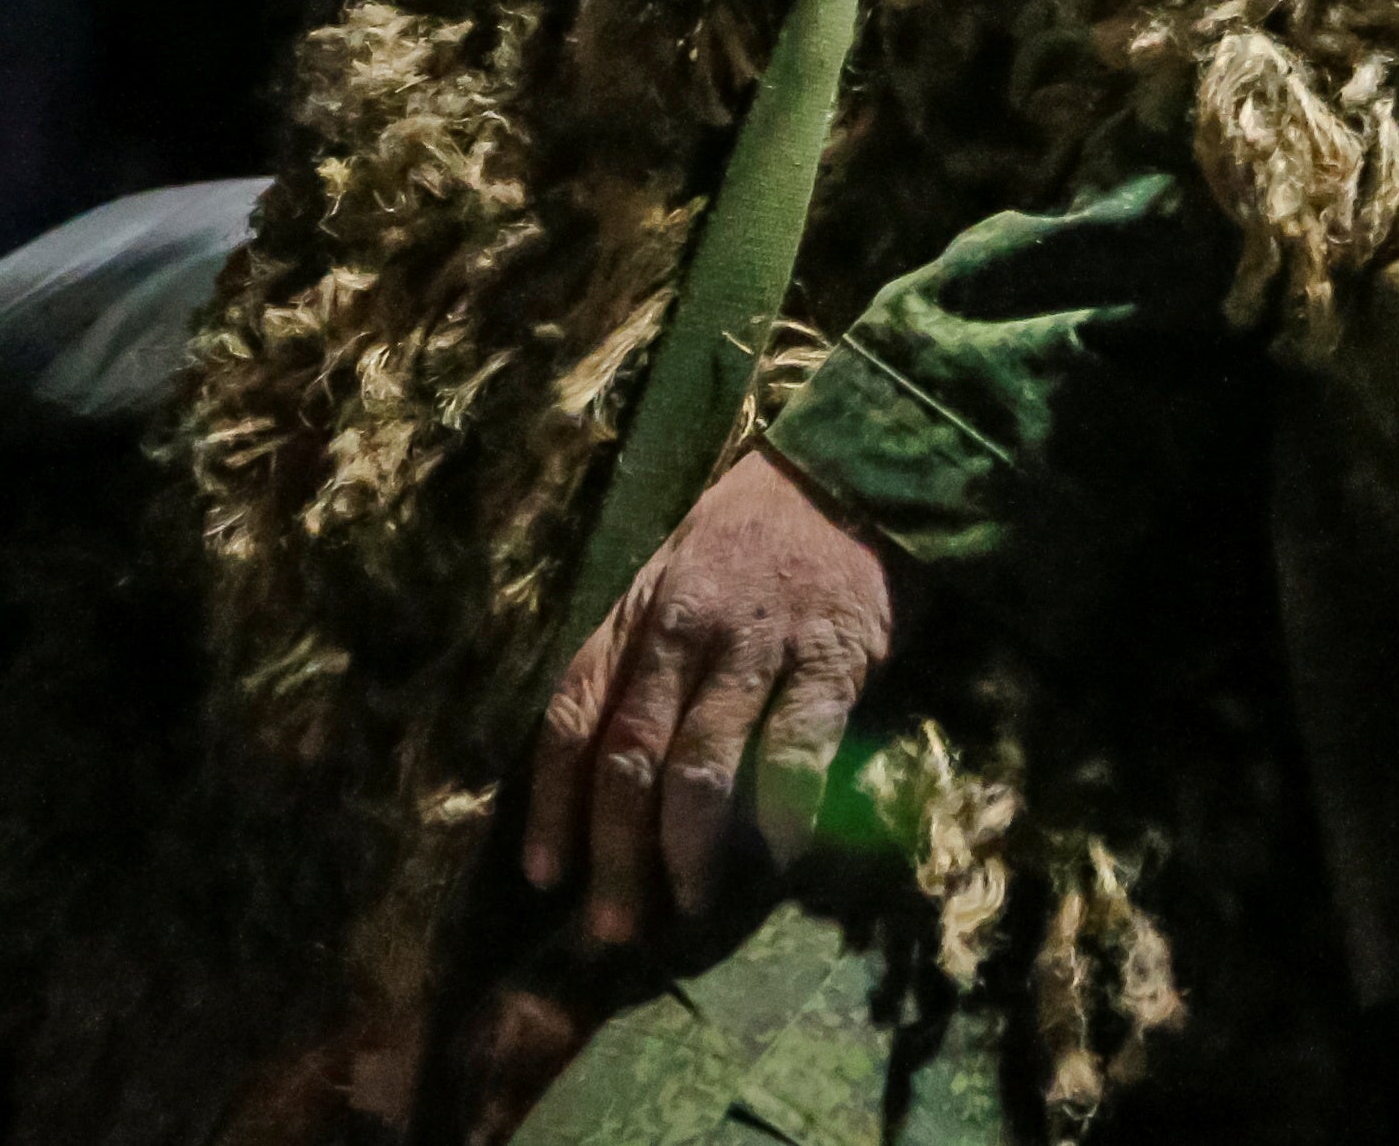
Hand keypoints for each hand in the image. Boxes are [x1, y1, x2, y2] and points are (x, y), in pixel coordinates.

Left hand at [521, 447, 896, 947]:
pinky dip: (781, 818)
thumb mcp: (670, 575)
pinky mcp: (828, 658)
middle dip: (615, 857)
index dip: (552, 806)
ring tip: (690, 906)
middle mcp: (682, 632)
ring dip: (688, 855)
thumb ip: (639, 661)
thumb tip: (611, 775)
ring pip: (700, 769)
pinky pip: (794, 754)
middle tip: (613, 929)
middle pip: (628, 762)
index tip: (546, 876)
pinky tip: (777, 859)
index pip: (572, 720)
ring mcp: (755, 646)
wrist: (851, 469)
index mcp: (635, 615)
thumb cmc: (753, 532)